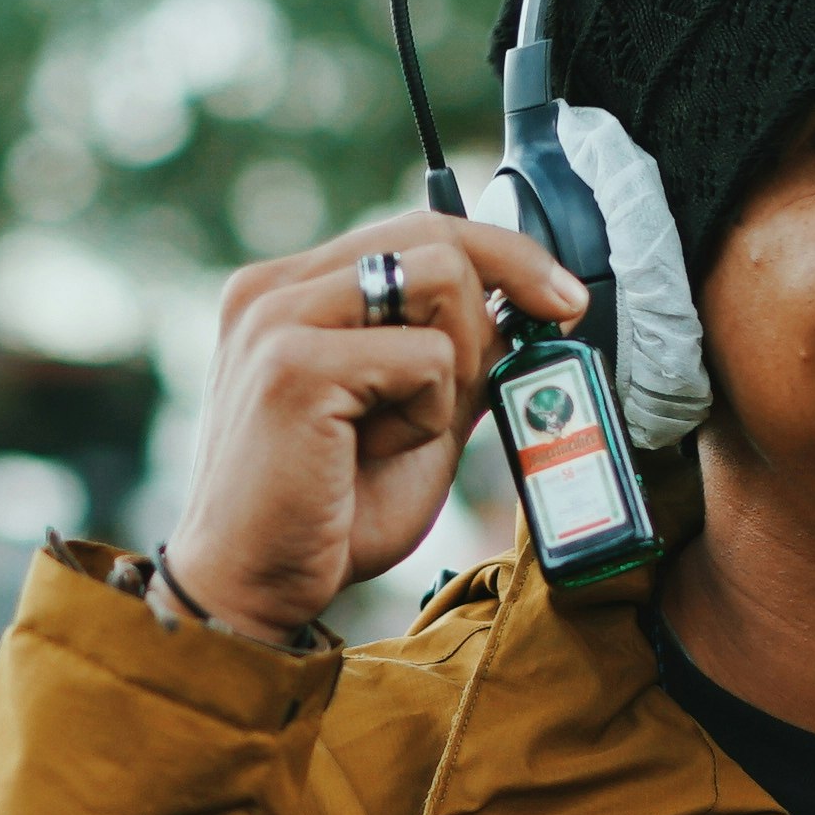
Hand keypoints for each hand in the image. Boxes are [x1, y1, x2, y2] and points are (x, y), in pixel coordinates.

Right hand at [158, 209, 588, 640]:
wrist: (254, 587)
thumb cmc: (328, 513)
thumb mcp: (412, 418)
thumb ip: (454, 359)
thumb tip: (530, 312)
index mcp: (291, 290)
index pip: (416, 227)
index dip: (503, 253)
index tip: (560, 297)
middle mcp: (273, 288)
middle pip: (436, 234)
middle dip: (502, 295)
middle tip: (507, 368)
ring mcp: (276, 318)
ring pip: (441, 278)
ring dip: (455, 366)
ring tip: (403, 428)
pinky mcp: (294, 363)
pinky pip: (427, 356)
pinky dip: (428, 414)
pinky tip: (375, 453)